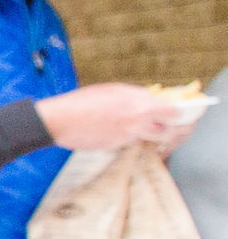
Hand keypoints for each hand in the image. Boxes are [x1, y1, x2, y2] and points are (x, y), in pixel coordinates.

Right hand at [39, 83, 194, 150]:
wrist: (59, 121)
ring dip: (148, 135)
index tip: (179, 112)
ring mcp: (126, 138)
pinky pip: (128, 144)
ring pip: (147, 139)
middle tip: (170, 126)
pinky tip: (115, 131)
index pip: (173, 112)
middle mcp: (137, 123)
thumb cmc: (83, 102)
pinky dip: (127, 139)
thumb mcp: (113, 90)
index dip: (178, 113)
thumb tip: (149, 100)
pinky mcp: (114, 148)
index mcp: (139, 105)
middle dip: (171, 130)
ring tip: (140, 128)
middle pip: (166, 132)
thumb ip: (135, 96)